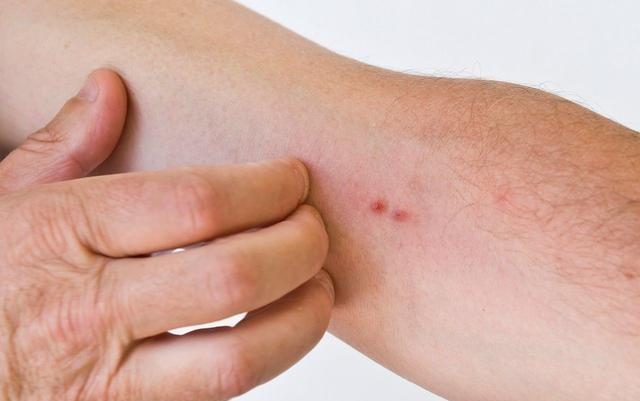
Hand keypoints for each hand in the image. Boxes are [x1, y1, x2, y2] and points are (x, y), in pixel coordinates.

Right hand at [0, 70, 333, 400]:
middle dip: (299, 247)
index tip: (293, 179)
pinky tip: (276, 327)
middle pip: (233, 277)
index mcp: (61, 234)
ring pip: (237, 360)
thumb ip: (60, 145)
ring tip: (318, 285)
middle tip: (314, 227)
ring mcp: (108, 381)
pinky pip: (216, 397)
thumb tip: (110, 87)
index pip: (195, 203)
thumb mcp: (2, 200)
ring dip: (301, 318)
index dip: (266, 187)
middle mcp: (89, 310)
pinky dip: (263, 357)